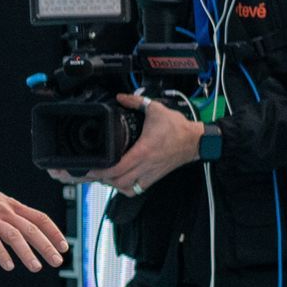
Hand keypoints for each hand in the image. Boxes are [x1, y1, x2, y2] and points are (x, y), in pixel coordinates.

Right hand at [0, 168, 66, 272]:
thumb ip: (6, 216)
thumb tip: (19, 232)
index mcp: (10, 205)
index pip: (39, 218)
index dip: (54, 232)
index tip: (64, 246)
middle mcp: (3, 210)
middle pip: (31, 228)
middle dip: (47, 246)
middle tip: (57, 262)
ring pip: (15, 235)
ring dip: (27, 253)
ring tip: (36, 267)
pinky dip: (2, 253)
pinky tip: (8, 265)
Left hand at [82, 94, 201, 198]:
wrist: (196, 141)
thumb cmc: (177, 127)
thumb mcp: (156, 109)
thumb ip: (136, 102)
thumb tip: (120, 97)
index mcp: (143, 150)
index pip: (118, 167)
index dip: (101, 170)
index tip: (90, 167)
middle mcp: (146, 165)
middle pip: (118, 181)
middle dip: (102, 178)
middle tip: (92, 172)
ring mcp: (151, 173)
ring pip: (127, 188)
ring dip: (113, 184)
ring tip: (103, 176)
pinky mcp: (156, 177)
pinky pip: (137, 189)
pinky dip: (126, 189)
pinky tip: (119, 182)